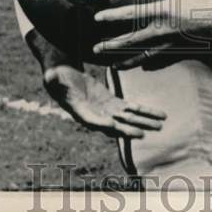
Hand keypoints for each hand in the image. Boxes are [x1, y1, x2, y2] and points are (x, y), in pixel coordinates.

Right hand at [42, 63, 165, 138]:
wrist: (65, 76)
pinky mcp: (113, 103)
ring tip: (160, 125)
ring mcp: (105, 110)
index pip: (92, 120)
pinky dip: (144, 112)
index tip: (113, 125)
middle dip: (127, 129)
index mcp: (80, 111)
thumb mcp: (53, 76)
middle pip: (114, 124)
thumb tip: (51, 76)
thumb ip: (53, 79)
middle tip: (142, 134)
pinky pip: (131, 109)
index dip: (102, 123)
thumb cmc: (57, 77)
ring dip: (143, 122)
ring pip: (128, 118)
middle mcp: (95, 115)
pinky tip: (157, 115)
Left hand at [92, 0, 211, 69]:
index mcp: (162, 11)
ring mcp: (170, 46)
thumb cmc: (207, 1)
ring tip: (112, 65)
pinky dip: (148, 64)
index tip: (97, 18)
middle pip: (130, 41)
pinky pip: (160, 62)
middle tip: (96, 49)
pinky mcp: (179, 55)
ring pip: (141, 57)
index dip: (112, 15)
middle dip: (111, 45)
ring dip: (125, 61)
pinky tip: (142, 67)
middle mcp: (162, 31)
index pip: (130, 14)